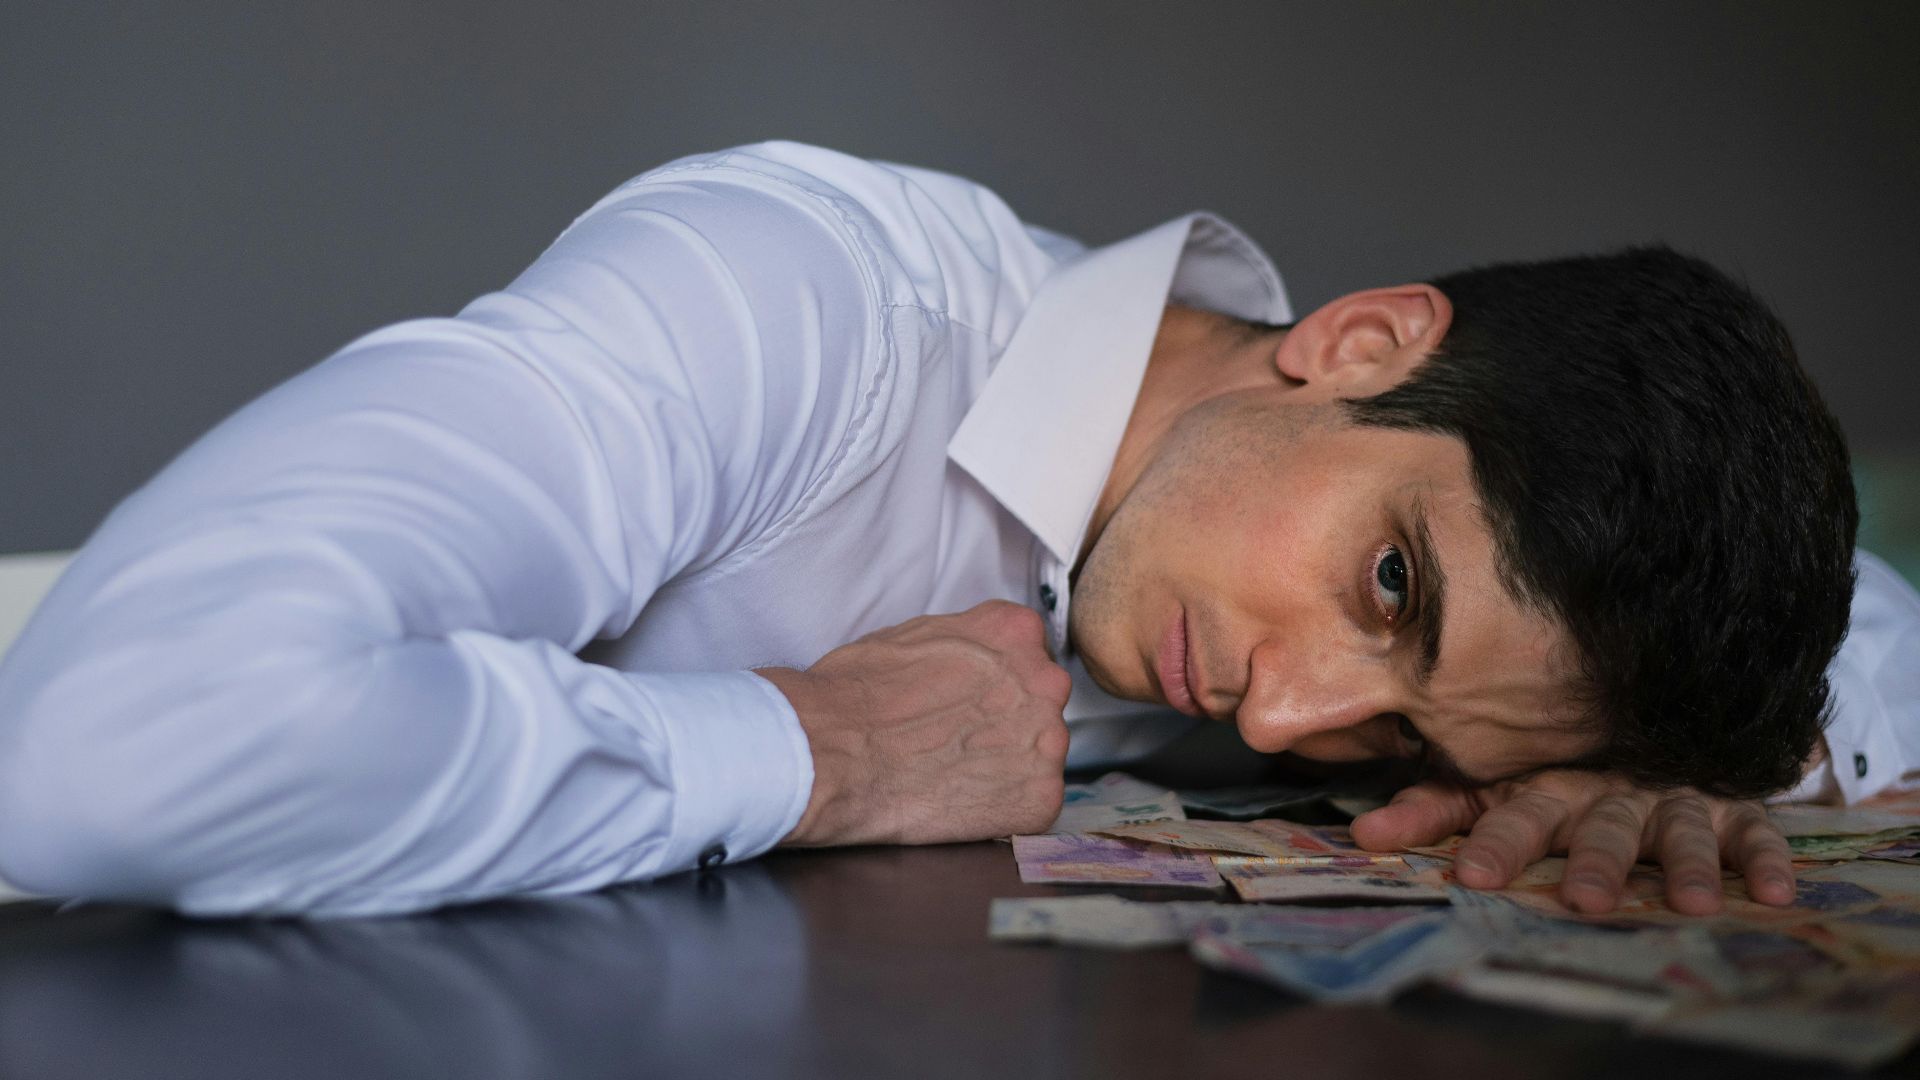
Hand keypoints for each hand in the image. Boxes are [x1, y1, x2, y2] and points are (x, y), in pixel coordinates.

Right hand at [759, 600, 1071, 847]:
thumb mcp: (917, 634)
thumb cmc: (858, 694)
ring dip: (1007, 765)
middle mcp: (1045, 680)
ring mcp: (1048, 742)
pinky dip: (1004, 808)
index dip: (995, 682)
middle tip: (957, 739)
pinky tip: (961, 801)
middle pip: (1040, 703)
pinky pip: (1033, 804)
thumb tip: (976, 657)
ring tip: (953, 772)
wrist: (834, 752)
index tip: (969, 700)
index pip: (1028, 654)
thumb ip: (967, 642)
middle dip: (1006, 721)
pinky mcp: (1040, 799)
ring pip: (1039, 754)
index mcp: (1016, 631)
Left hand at [1348, 769, 1795, 914]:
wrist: (1652, 739)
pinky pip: (1753, 833)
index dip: (1492, 841)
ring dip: (1685, 864)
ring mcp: (1672, 798)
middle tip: (1584, 900)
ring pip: (1675, 830)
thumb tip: (1358, 832)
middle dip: (1593, 862)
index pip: (1512, 812)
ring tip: (1689, 903)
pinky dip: (1765, 859)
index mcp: (1547, 787)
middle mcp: (1608, 791)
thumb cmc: (1560, 783)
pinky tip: (1774, 892)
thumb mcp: (1500, 792)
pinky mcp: (1730, 810)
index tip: (1467, 875)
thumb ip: (1434, 812)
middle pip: (1597, 826)